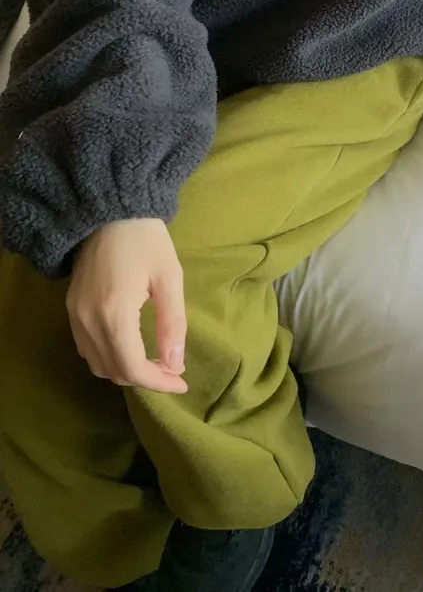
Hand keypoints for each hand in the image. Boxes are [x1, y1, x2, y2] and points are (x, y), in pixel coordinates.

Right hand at [67, 218, 187, 393]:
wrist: (111, 209)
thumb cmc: (146, 239)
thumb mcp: (169, 277)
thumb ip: (172, 324)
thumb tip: (176, 364)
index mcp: (114, 313)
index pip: (132, 367)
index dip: (158, 382)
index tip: (182, 382)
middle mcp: (88, 320)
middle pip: (113, 371)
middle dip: (145, 377)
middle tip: (172, 369)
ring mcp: (75, 315)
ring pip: (97, 364)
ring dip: (126, 369)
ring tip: (155, 360)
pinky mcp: (70, 308)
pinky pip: (86, 348)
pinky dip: (108, 356)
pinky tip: (131, 346)